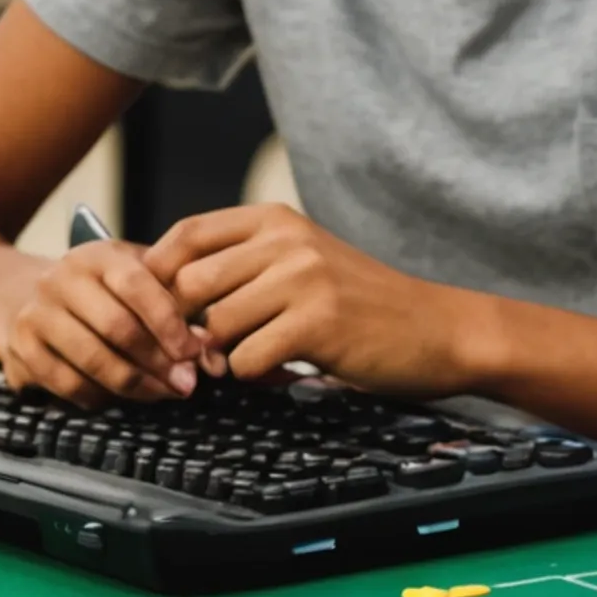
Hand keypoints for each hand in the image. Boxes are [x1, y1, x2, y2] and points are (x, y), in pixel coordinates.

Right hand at [0, 239, 208, 406]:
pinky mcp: (19, 348)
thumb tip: (212, 359)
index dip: (169, 323)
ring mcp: (35, 314)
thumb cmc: (102, 290)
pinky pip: (66, 383)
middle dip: (158, 361)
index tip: (194, 353)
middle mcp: (61, 279)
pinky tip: (123, 398)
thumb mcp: (140, 280)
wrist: (22, 293)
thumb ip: (180, 310)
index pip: (137, 286)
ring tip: (163, 393)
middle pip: (116, 327)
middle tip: (186, 383)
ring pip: (91, 360)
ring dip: (134, 385)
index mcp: (99, 256)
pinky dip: (100, 397)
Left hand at [144, 204, 482, 392]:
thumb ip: (242, 268)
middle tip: (208, 353)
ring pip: (216, 327)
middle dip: (187, 328)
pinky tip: (285, 370)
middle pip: (190, 284)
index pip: (186, 235)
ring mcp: (304, 278)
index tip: (159, 310)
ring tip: (258, 359)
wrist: (438, 329)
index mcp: (278, 220)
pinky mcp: (318, 322)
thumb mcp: (302, 264)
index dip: (158, 275)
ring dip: (226, 357)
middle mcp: (288, 240)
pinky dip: (257, 376)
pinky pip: (247, 360)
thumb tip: (163, 293)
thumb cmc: (364, 304)